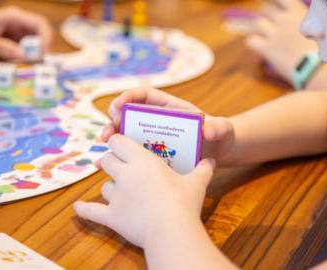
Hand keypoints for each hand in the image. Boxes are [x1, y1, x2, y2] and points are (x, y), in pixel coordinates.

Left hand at [74, 134, 215, 246]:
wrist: (172, 229)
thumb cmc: (184, 202)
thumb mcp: (196, 182)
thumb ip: (202, 170)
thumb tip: (211, 161)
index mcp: (142, 160)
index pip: (119, 141)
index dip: (118, 141)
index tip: (121, 143)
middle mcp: (125, 174)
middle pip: (107, 160)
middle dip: (111, 161)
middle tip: (120, 165)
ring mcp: (116, 196)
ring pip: (104, 185)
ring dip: (109, 185)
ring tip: (116, 189)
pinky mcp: (112, 216)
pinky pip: (93, 211)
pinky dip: (85, 210)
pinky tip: (78, 208)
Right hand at [101, 88, 235, 165]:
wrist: (220, 154)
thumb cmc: (221, 135)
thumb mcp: (223, 130)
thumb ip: (219, 127)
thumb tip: (209, 131)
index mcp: (170, 107)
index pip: (145, 96)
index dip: (129, 97)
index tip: (118, 105)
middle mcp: (157, 120)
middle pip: (129, 115)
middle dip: (114, 120)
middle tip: (107, 133)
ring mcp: (153, 137)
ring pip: (126, 134)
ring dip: (112, 138)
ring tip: (104, 146)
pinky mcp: (152, 154)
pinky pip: (131, 153)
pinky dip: (117, 157)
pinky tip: (103, 166)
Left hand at [246, 0, 315, 84]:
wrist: (318, 70)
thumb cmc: (324, 51)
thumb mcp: (319, 28)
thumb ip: (308, 21)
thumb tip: (306, 22)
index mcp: (298, 12)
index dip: (276, 2)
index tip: (278, 7)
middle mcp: (284, 20)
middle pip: (266, 8)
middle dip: (268, 15)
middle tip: (274, 25)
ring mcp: (274, 34)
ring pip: (257, 22)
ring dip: (260, 28)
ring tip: (268, 36)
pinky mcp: (267, 49)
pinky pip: (250, 41)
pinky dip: (254, 43)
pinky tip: (262, 48)